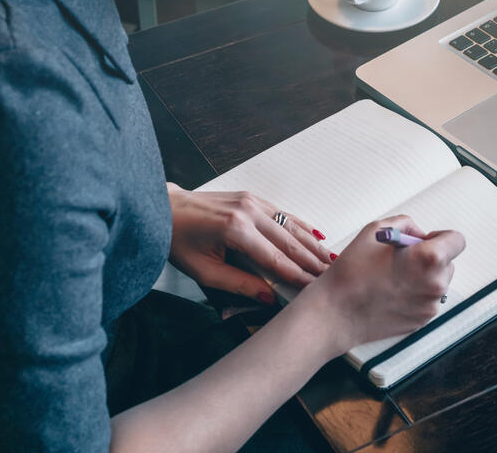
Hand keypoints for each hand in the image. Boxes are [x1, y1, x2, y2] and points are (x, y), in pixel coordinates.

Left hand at [166, 182, 332, 302]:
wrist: (164, 208)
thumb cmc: (179, 241)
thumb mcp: (203, 271)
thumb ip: (238, 284)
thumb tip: (268, 297)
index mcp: (235, 230)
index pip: (275, 258)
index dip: (297, 275)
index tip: (314, 288)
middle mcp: (248, 211)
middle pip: (289, 241)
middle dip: (312, 260)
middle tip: (332, 276)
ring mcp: (252, 201)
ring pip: (291, 226)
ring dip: (312, 244)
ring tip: (331, 260)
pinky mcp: (253, 197)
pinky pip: (283, 214)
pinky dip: (302, 226)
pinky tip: (317, 236)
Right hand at [298, 214, 465, 353]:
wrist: (336, 313)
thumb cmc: (352, 271)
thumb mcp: (375, 230)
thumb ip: (406, 224)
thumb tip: (419, 234)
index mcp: (429, 258)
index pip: (457, 240)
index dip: (440, 237)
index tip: (423, 241)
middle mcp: (436, 284)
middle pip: (448, 262)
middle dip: (430, 257)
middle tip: (402, 259)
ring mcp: (430, 305)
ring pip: (437, 282)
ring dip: (424, 276)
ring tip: (393, 277)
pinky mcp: (422, 321)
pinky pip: (427, 299)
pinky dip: (416, 293)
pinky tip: (391, 292)